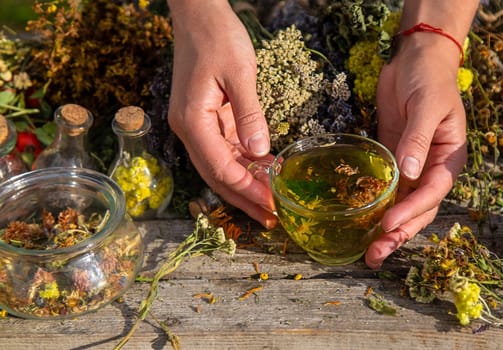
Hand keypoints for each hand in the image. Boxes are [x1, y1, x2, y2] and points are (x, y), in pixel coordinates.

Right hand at [168, 0, 276, 227]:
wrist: (199, 15)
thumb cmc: (218, 38)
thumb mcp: (239, 72)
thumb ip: (249, 114)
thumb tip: (259, 152)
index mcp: (193, 120)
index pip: (220, 166)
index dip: (246, 189)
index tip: (271, 204)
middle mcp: (191, 129)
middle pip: (217, 175)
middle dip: (244, 198)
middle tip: (272, 218)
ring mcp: (198, 125)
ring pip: (222, 166)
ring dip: (246, 186)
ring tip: (272, 203)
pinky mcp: (209, 119)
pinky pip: (227, 150)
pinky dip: (246, 165)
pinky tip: (266, 174)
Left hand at [365, 34, 467, 268]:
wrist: (416, 58)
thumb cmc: (430, 78)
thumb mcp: (427, 106)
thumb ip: (417, 140)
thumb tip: (408, 174)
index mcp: (448, 158)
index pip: (432, 193)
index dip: (412, 212)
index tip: (388, 225)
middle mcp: (431, 168)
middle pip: (418, 209)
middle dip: (399, 233)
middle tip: (375, 255)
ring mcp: (411, 166)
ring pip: (401, 204)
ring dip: (386, 228)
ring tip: (369, 252)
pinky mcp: (392, 158)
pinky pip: (386, 188)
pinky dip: (376, 206)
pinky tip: (361, 221)